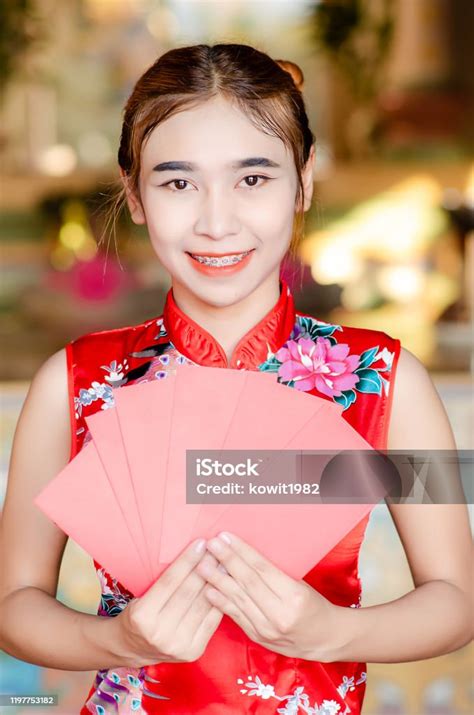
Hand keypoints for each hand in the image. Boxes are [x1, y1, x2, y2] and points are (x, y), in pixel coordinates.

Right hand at [115, 539, 223, 666]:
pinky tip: (227, 583)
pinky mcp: (194, 651)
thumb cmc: (140, 615)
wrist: (135, 650)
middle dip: (206, 566)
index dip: (187, 561)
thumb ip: (165, 582)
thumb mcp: (142, 596)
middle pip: (188, 592)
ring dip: (217, 580)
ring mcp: (179, 645)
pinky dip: (221, 599)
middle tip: (219, 547)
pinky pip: (212, 620)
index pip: (170, 581)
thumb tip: (195, 554)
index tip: (201, 542)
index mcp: (143, 616)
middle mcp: (160, 633)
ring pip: (203, 604)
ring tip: (226, 561)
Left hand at [195, 531, 336, 660]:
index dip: (242, 552)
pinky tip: (208, 589)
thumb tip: (244, 552)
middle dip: (227, 561)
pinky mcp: (257, 637)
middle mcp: (279, 615)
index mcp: (294, 597)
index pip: (262, 570)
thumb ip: (274, 573)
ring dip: (217, 580)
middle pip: (247, 583)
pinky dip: (220, 602)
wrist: (324, 640)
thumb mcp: (300, 584)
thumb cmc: (313, 605)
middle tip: (210, 544)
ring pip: (238, 599)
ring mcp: (266, 629)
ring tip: (202, 564)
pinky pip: (235, 616)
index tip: (225, 537)